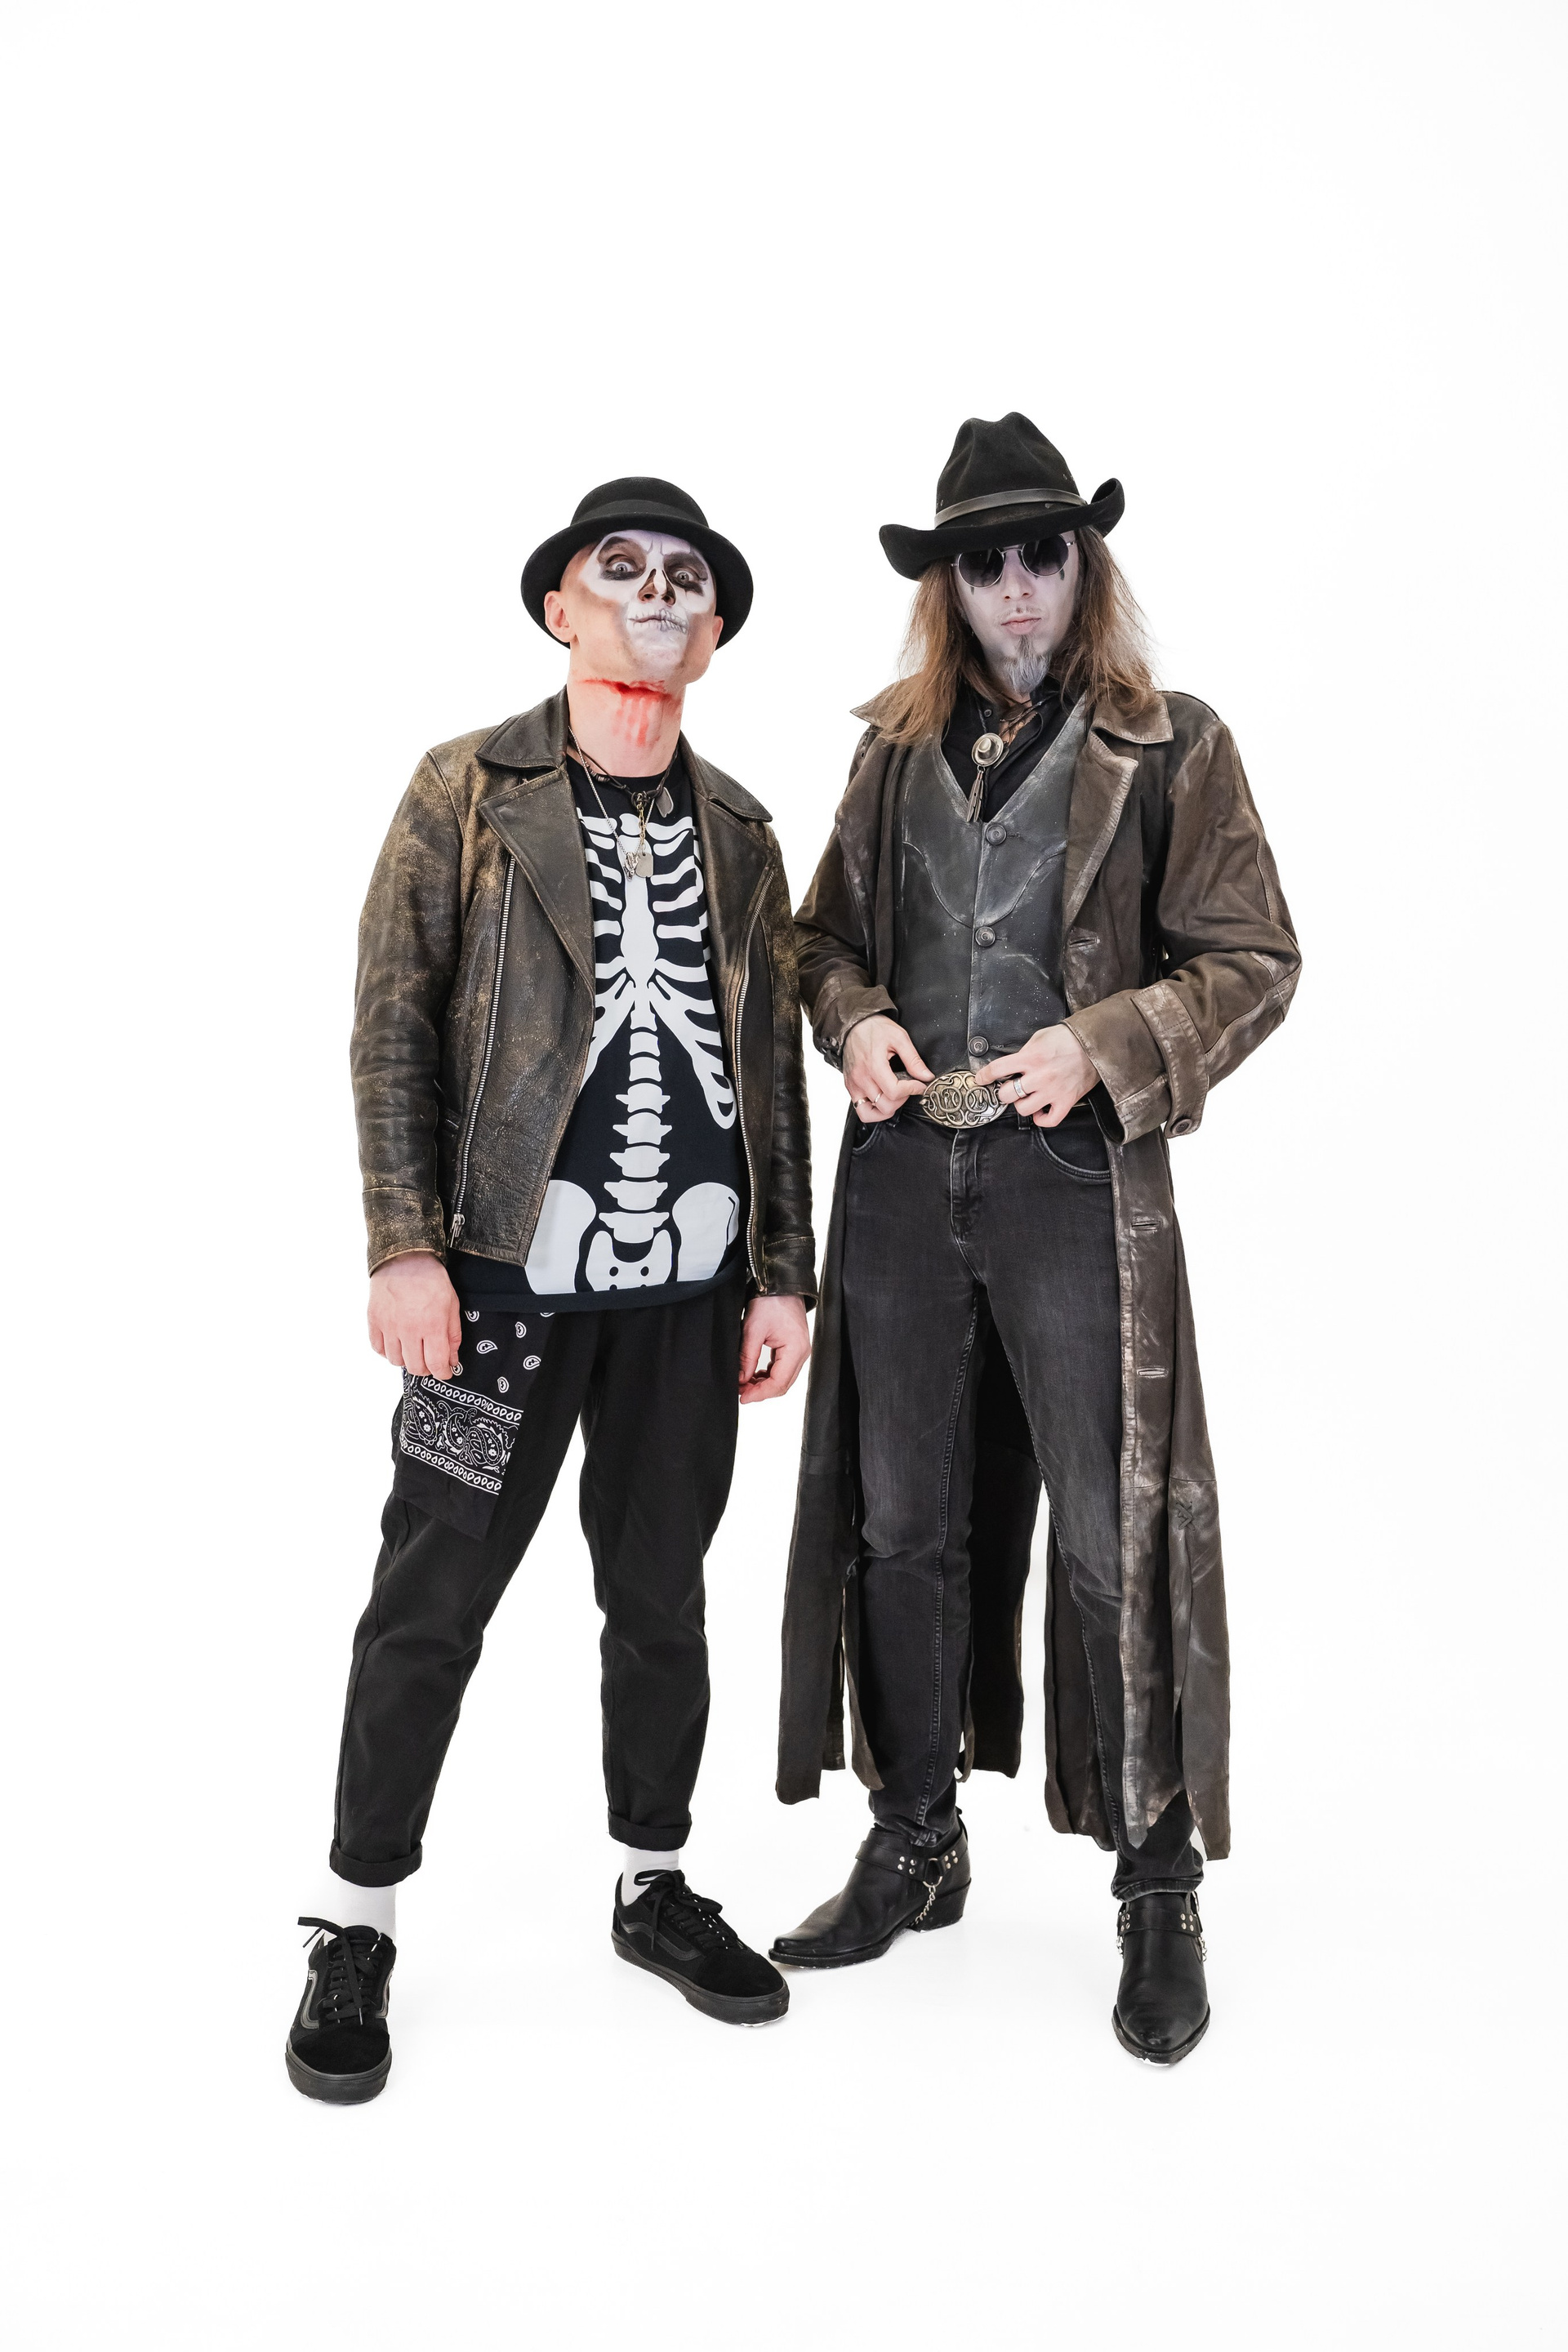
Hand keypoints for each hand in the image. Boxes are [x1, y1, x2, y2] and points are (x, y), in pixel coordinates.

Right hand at [368, 1251, 462, 1379]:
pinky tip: (396, 1343)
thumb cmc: (431, 1280)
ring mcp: (389, 1326)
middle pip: (415, 1367)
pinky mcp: (374, 1320)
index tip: (445, 1372)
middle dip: (426, 1369)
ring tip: (413, 1349)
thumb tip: (452, 1360)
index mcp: (432, 1325)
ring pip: (396, 1361)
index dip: (443, 1372)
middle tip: (430, 1361)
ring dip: (407, 1360)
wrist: (405, 1259)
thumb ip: (453, 1336)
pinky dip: (388, 1351)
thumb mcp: (452, 1305)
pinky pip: (378, 1348)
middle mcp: (409, 1329)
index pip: (436, 1363)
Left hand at [738, 1293, 810, 1403]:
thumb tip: (740, 1380)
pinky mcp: (794, 1348)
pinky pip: (782, 1369)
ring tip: (744, 1384)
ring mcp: (799, 1351)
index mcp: (795, 1350)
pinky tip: (754, 1375)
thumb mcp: (753, 1329)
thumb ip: (747, 1357)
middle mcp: (802, 1353)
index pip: (778, 1383)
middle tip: (740, 1392)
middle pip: (782, 1384)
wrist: (780, 1284)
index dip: (760, 1394)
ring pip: (782, 1379)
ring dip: (764, 1384)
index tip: (742, 1397)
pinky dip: (768, 1375)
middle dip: (761, 1391)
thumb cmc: (770, 1301)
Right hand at [842, 1015, 933, 1122]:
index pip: (895, 1092)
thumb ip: (913, 1059)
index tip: (919, 1084)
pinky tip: (882, 1100)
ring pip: (871, 1113)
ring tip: (895, 1097)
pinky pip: (861, 1111)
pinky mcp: (850, 1088)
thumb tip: (926, 1076)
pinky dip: (874, 1111)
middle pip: (885, 1106)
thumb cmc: (874, 1028)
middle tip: (907, 1088)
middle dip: (901, 1100)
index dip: (912, 1090)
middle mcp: (861, 1079)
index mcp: (873, 1066)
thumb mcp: (899, 1038)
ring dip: (888, 1109)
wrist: (853, 1024)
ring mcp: (854, 1085)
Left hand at [977, 1026, 1096, 1127]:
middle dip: (1004, 1092)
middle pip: (1007, 1094)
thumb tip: (1013, 1064)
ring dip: (1021, 1104)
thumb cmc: (1068, 1039)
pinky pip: (1049, 1120)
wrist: (1094, 1044)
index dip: (985, 1076)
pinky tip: (1039, 1111)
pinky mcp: (1066, 1101)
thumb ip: (1024, 1052)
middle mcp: (1039, 1076)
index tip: (981, 1079)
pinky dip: (1041, 1118)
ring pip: (1024, 1109)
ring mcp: (1052, 1091)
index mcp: (1030, 1058)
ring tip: (1026, 1098)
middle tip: (1009, 1089)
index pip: (998, 1070)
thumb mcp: (1039, 1038)